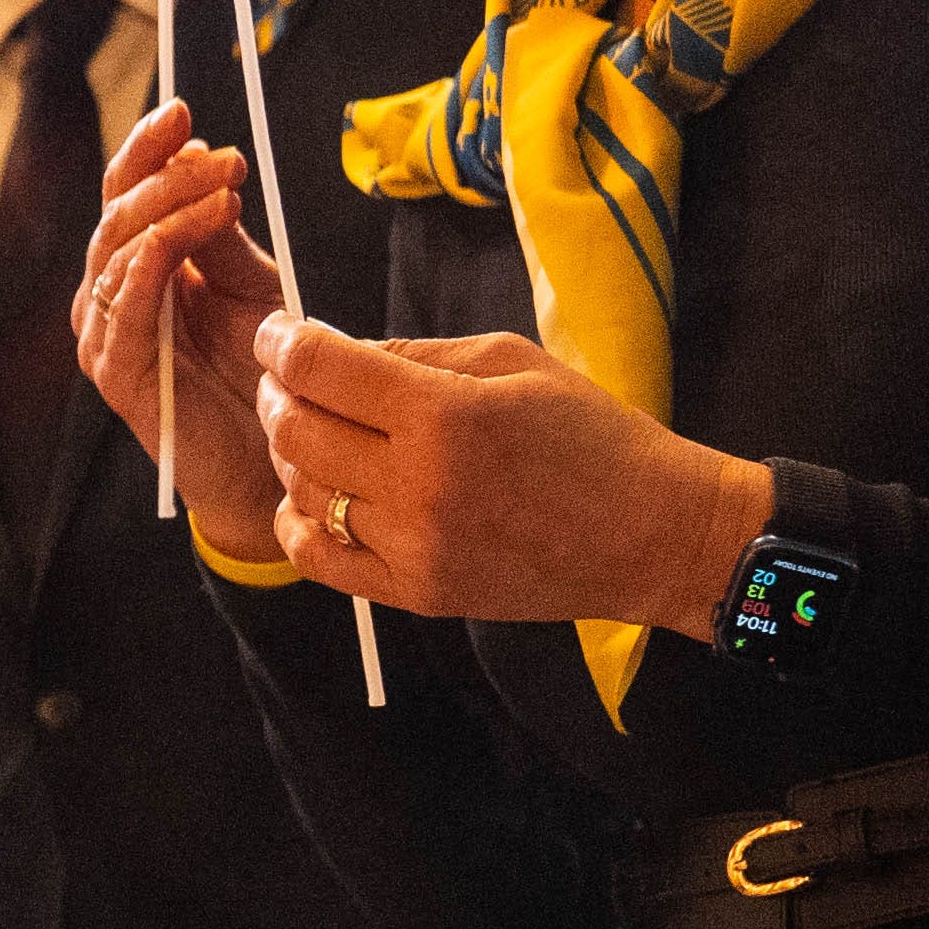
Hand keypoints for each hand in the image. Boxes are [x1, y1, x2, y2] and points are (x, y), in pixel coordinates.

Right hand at [75, 101, 286, 547]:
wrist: (269, 459)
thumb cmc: (258, 374)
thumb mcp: (250, 285)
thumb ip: (219, 233)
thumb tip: (202, 161)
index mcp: (135, 269)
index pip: (124, 195)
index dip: (147, 151)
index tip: (184, 113)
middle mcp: (108, 297)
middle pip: (116, 216)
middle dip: (166, 176)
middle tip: (223, 159)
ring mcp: (105, 335)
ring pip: (116, 254)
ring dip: (167, 212)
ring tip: (222, 191)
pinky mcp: (117, 373)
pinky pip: (122, 308)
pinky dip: (148, 266)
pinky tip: (179, 239)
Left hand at [250, 315, 772, 633]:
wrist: (651, 533)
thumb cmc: (589, 434)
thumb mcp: (510, 361)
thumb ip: (415, 352)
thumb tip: (336, 351)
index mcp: (446, 415)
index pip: (319, 369)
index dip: (283, 342)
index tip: (278, 333)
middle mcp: (421, 485)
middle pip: (296, 431)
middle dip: (278, 394)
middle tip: (288, 380)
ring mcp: (416, 547)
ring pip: (304, 491)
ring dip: (291, 454)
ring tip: (313, 431)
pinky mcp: (419, 594)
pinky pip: (321, 560)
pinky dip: (300, 522)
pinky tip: (313, 497)